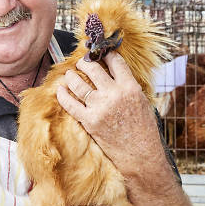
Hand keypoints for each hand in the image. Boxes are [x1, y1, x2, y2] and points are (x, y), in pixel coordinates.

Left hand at [57, 52, 166, 178]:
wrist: (140, 153)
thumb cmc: (143, 128)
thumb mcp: (142, 100)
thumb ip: (128, 85)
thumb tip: (114, 72)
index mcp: (130, 86)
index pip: (115, 61)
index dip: (105, 53)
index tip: (100, 52)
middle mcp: (114, 94)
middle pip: (93, 69)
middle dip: (84, 62)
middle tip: (81, 63)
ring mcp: (100, 107)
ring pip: (78, 84)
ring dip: (71, 76)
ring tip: (69, 74)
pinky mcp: (89, 121)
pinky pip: (71, 104)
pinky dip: (63, 95)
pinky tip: (60, 89)